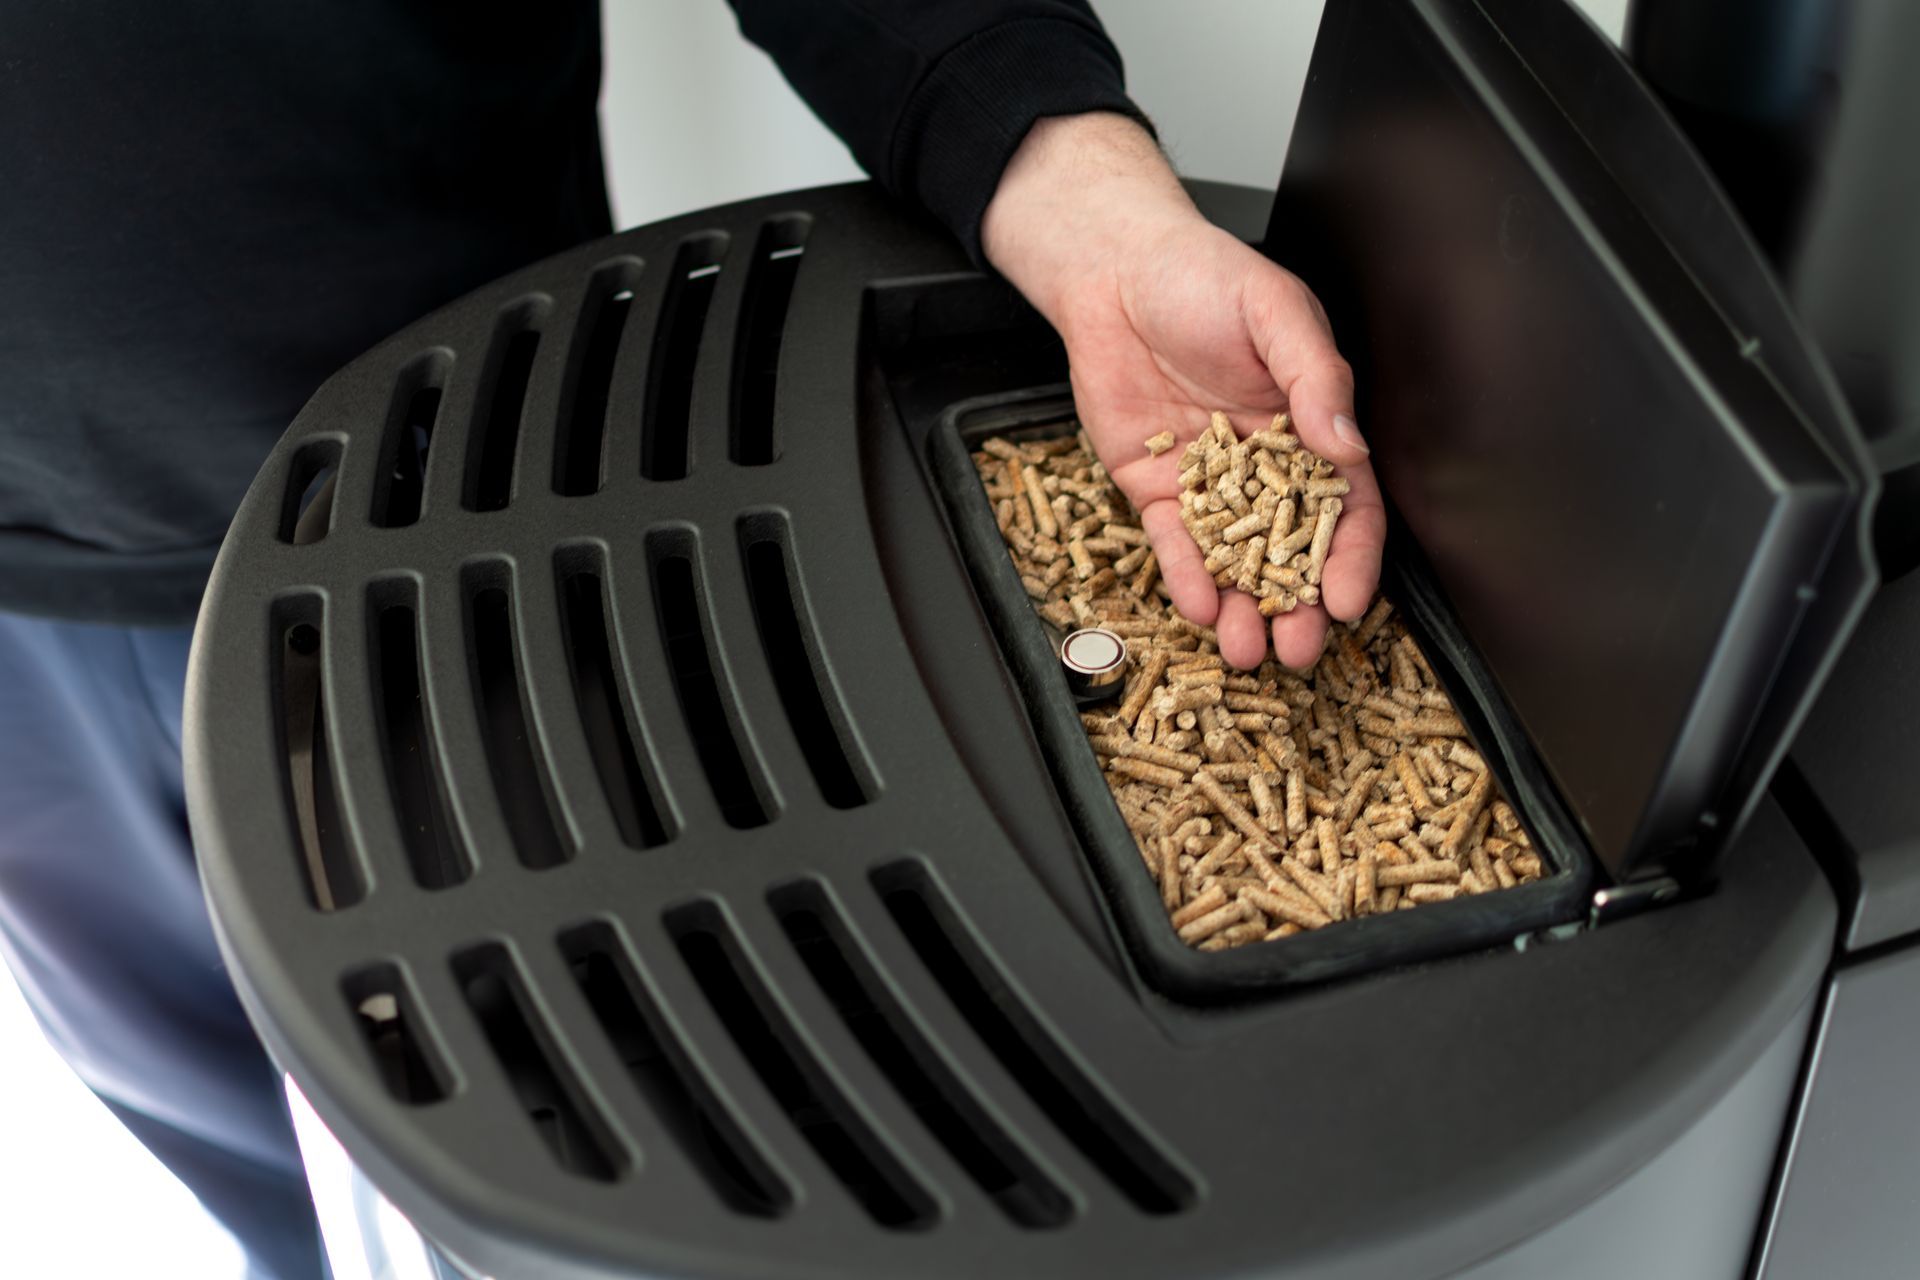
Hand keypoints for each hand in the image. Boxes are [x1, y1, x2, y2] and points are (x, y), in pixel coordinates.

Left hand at [981, 113, 1382, 669]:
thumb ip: (1316, 379)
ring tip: (1249, 650)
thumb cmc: (1203, 275)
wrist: (1112, 271)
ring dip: (1243, 607)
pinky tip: (1199, 606)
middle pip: (1291, 550)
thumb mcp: (1275, 311)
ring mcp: (1209, 481)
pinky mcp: (1154, 487)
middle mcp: (1265, 464)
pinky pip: (1173, 542)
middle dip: (1297, 605)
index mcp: (1310, 426)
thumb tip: (1349, 445)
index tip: (1346, 602)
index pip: (1344, 505)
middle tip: (1300, 651)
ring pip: (1232, 559)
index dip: (1350, 557)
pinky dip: (1186, 576)